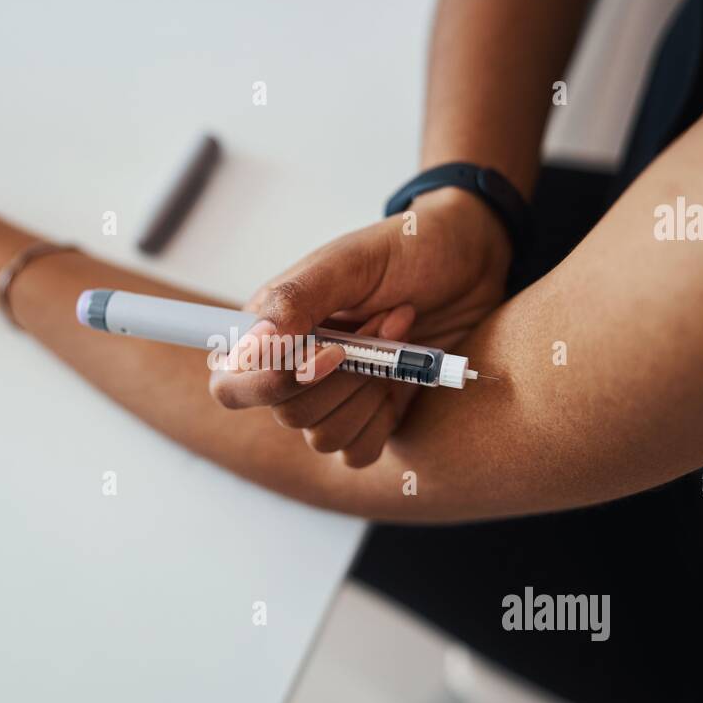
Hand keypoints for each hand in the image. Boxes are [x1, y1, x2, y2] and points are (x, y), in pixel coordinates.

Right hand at [209, 187, 511, 466]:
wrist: (471, 263)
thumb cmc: (406, 251)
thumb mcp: (349, 262)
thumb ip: (294, 302)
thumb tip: (250, 349)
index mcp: (271, 330)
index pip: (231, 385)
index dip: (269, 384)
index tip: (330, 354)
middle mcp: (293, 370)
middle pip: (287, 414)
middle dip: (346, 374)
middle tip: (386, 323)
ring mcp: (332, 398)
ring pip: (323, 436)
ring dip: (370, 390)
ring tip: (399, 340)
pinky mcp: (369, 418)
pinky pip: (357, 451)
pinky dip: (383, 420)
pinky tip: (402, 379)